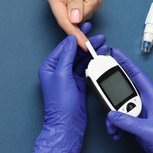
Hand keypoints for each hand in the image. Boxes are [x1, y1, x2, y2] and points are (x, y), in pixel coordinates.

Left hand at [27, 22, 108, 152]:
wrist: (68, 125)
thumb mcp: (62, 76)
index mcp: (49, 67)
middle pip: (74, 52)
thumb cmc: (60, 103)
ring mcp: (69, 77)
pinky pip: (86, 69)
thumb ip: (67, 56)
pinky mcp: (78, 84)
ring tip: (102, 43)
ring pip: (81, 60)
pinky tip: (100, 56)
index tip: (84, 27)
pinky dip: (93, 62)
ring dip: (91, 52)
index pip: (64, 47)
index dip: (75, 37)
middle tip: (97, 34)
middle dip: (85, 43)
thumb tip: (71, 40)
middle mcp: (58, 71)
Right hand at [106, 49, 152, 152]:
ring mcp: (139, 113)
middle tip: (99, 84)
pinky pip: (119, 119)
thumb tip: (111, 114)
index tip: (114, 53)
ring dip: (112, 116)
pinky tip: (116, 134)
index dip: (126, 63)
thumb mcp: (148, 131)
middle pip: (123, 89)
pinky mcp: (134, 123)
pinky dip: (114, 126)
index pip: (137, 75)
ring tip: (112, 126)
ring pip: (118, 107)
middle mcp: (145, 102)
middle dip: (111, 91)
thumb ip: (128, 121)